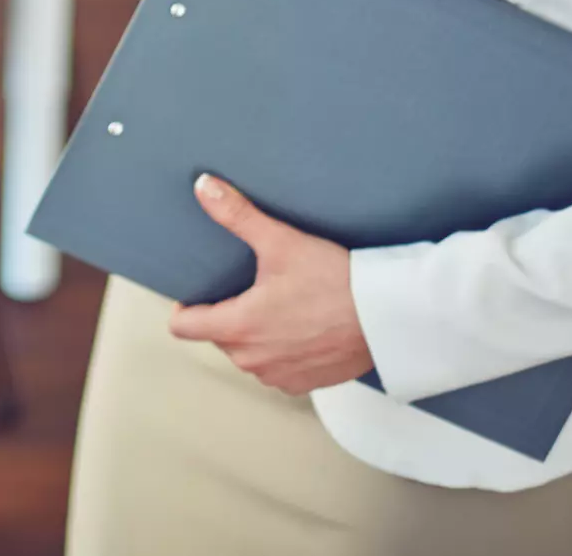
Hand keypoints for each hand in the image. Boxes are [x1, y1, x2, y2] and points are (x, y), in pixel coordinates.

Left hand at [167, 173, 373, 395]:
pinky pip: (278, 368)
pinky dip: (284, 351)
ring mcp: (279, 376)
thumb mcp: (281, 242)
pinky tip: (303, 328)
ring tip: (283, 307)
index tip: (204, 291)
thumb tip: (204, 187)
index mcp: (239, 327)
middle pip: (218, 337)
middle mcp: (253, 360)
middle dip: (229, 315)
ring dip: (257, 335)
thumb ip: (236, 215)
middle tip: (256, 289)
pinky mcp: (306, 384)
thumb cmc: (336, 281)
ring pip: (248, 354)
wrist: (388, 316)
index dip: (188, 306)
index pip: (183, 327)